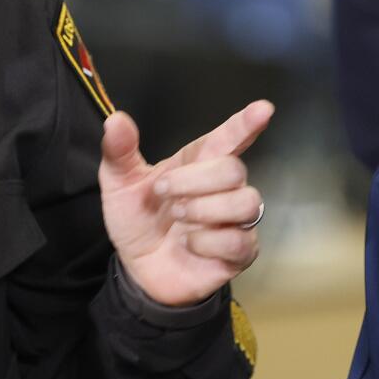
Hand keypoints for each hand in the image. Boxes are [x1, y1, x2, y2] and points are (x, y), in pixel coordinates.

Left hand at [99, 100, 273, 306]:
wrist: (137, 269)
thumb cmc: (138, 220)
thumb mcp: (120, 185)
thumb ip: (119, 152)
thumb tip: (116, 120)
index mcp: (197, 163)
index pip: (228, 138)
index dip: (245, 124)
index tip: (262, 109)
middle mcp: (222, 189)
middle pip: (234, 169)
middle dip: (195, 180)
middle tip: (163, 192)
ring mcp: (234, 221)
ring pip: (246, 202)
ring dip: (206, 209)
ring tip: (179, 217)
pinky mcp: (239, 252)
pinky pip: (240, 241)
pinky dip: (209, 242)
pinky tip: (190, 244)